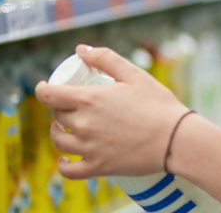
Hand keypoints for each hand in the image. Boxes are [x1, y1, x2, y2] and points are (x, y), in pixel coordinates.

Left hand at [35, 45, 190, 179]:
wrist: (177, 139)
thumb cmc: (159, 104)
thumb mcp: (135, 75)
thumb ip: (106, 59)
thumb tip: (81, 50)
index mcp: (89, 99)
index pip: (49, 95)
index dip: (43, 89)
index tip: (46, 87)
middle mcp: (83, 124)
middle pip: (56, 116)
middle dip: (60, 108)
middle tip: (72, 105)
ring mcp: (88, 148)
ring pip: (59, 141)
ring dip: (58, 133)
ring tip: (66, 128)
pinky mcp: (98, 167)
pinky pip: (69, 170)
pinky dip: (63, 164)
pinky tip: (64, 159)